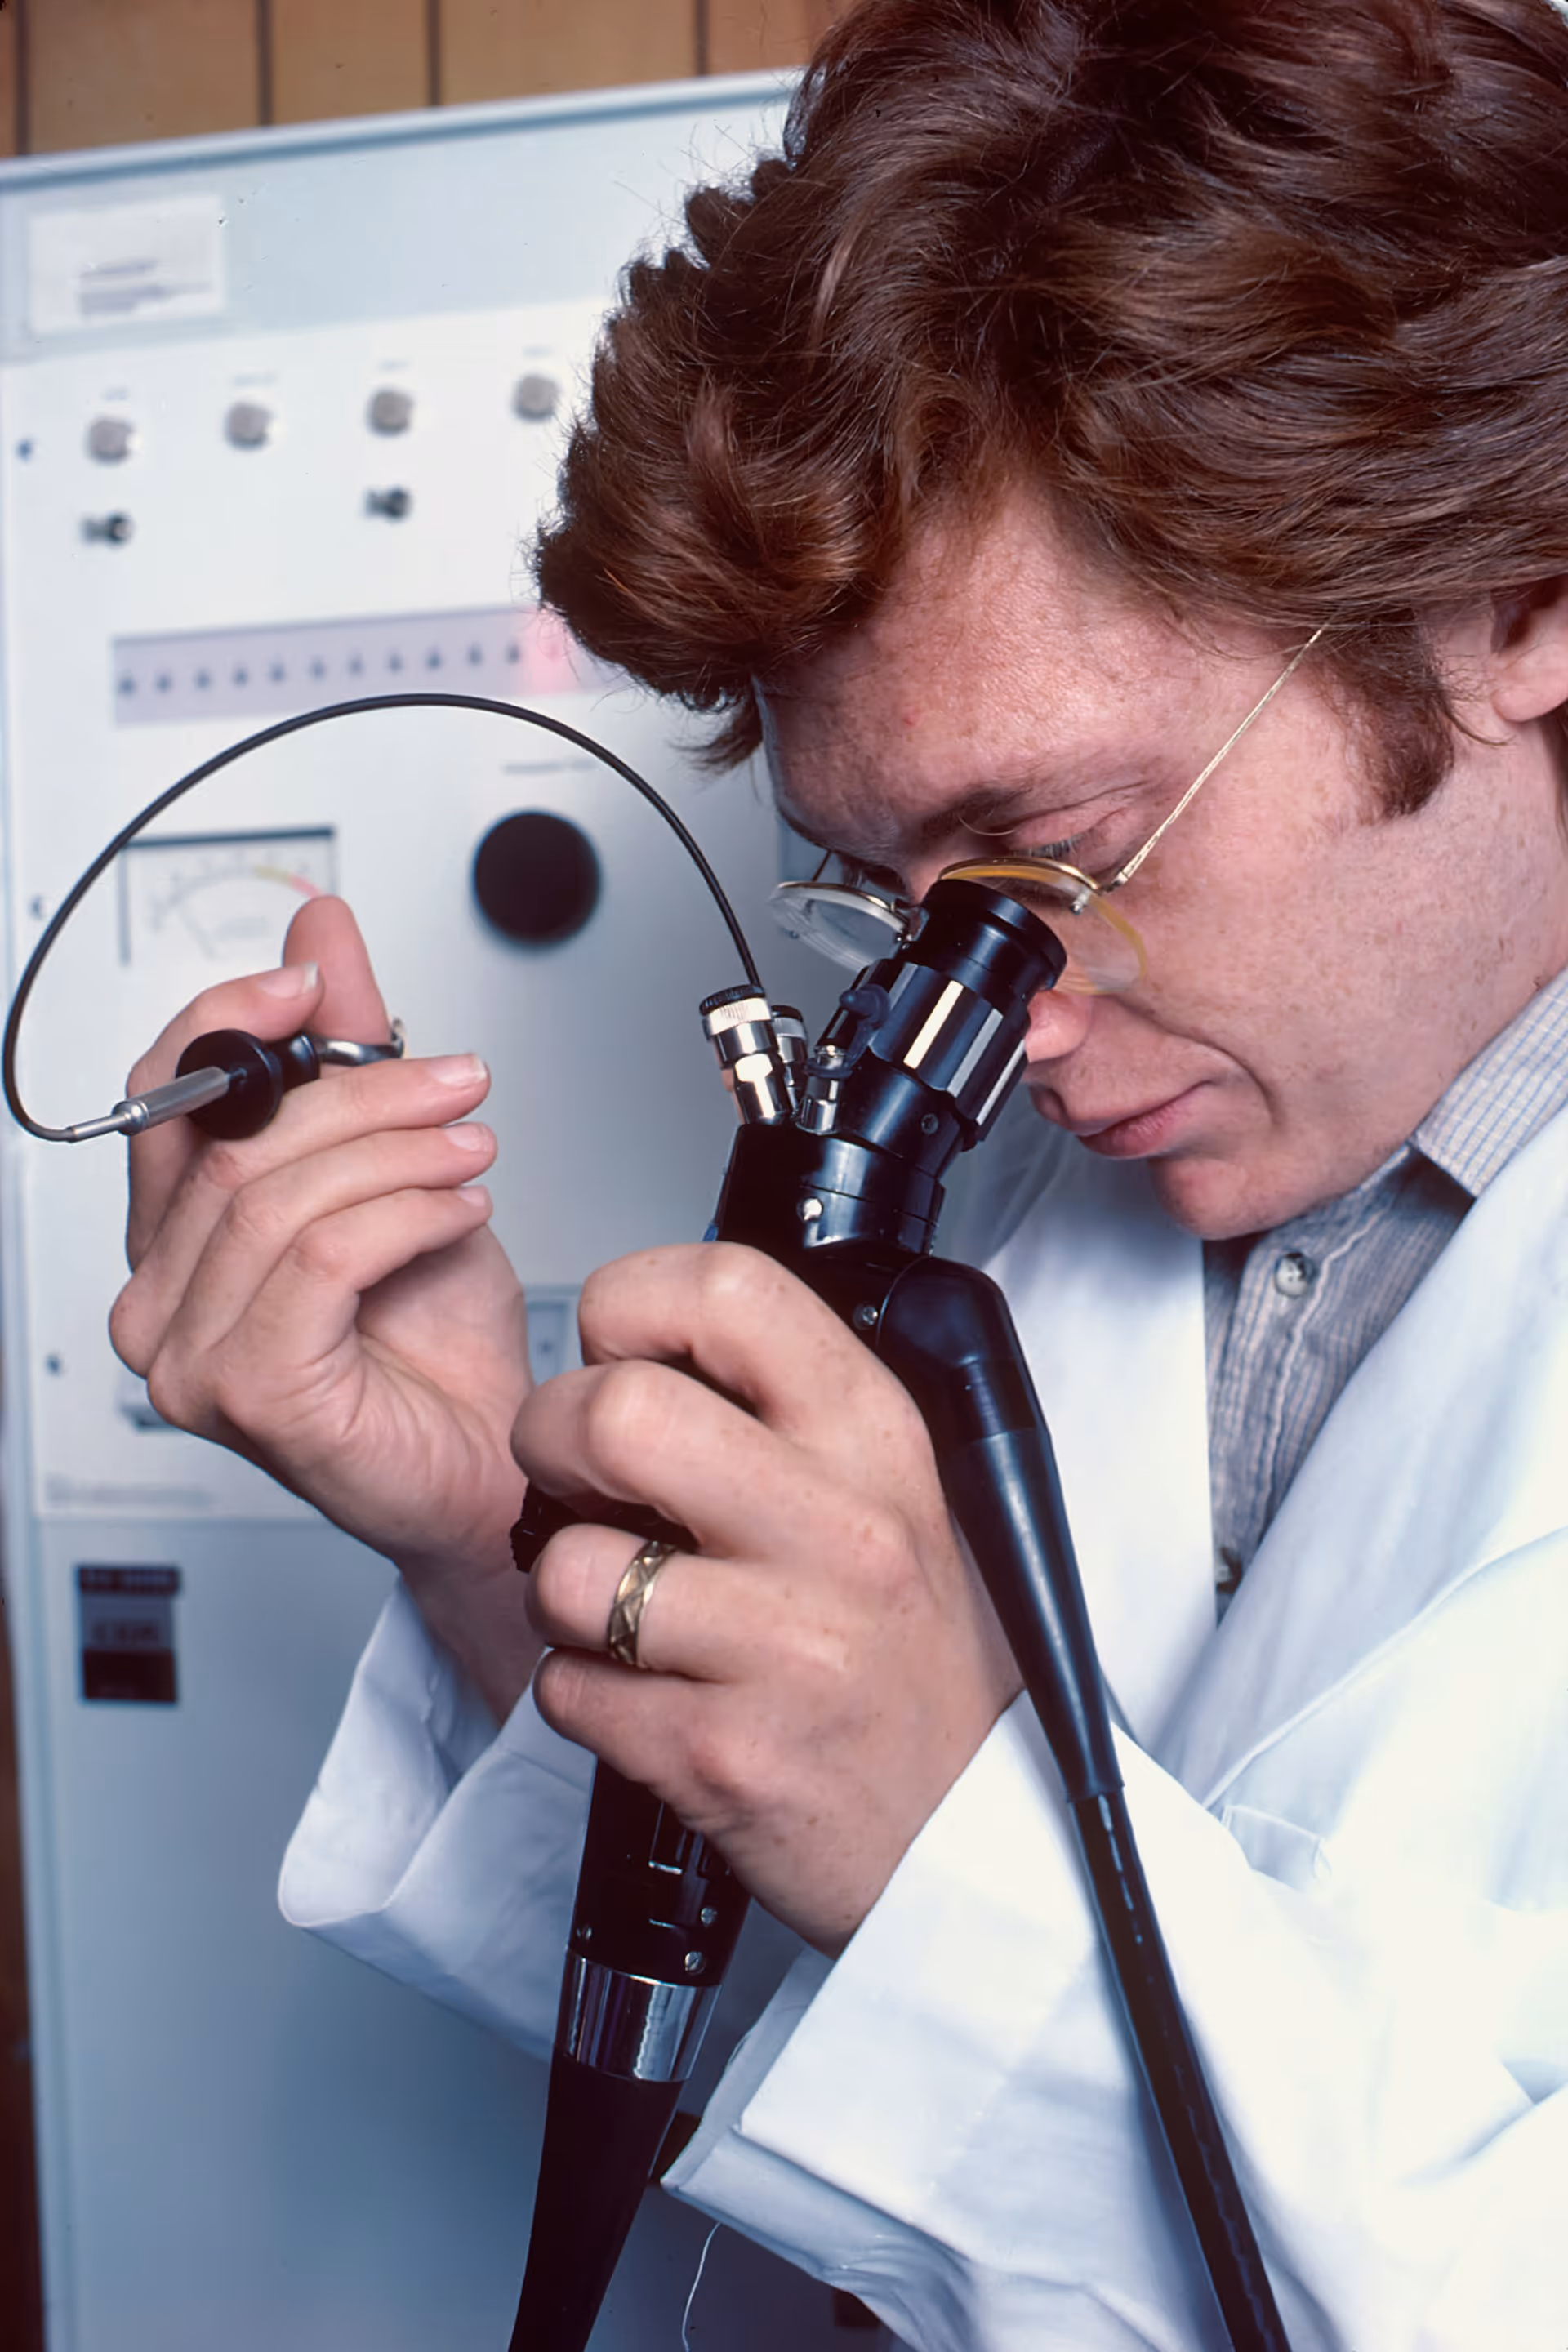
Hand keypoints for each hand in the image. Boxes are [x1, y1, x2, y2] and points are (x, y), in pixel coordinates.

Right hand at [110, 897, 540, 1717]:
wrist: (499, 1463)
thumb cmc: (440, 1343)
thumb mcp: (401, 1163)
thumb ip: (351, 1050)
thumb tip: (321, 927)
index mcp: (177, 1239)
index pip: (165, 1099)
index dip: (230, 1021)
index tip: (316, 978)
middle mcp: (161, 1300)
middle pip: (233, 1144)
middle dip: (359, 1091)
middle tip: (456, 1078)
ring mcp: (189, 1358)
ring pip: (278, 1198)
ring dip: (396, 1150)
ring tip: (473, 1144)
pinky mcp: (249, 1395)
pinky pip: (321, 1261)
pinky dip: (404, 1216)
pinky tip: (459, 1208)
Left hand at [513, 1242, 1021, 1952]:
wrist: (979, 1837)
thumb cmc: (916, 1659)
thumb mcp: (897, 1494)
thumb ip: (789, 1412)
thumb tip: (646, 1346)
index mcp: (876, 1440)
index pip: (726, 1289)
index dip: (629, 1303)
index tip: (618, 1350)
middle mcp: (838, 1530)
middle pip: (615, 1412)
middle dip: (551, 1436)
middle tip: (573, 1473)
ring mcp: (783, 1647)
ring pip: (568, 1565)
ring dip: (560, 1589)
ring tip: (619, 1609)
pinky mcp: (722, 1755)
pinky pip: (569, 1689)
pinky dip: (579, 1692)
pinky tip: (643, 1694)